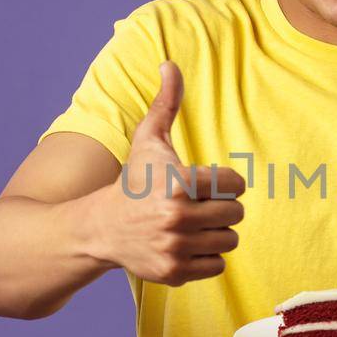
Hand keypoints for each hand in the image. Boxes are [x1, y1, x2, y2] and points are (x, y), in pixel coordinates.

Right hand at [91, 60, 245, 284]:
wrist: (101, 227)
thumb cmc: (133, 181)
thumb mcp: (148, 140)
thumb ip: (166, 104)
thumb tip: (169, 64)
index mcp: (180, 183)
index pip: (235, 185)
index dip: (224, 182)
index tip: (206, 183)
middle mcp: (178, 218)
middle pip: (236, 214)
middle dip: (221, 208)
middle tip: (199, 206)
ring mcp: (176, 247)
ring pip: (229, 241)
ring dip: (216, 233)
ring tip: (194, 225)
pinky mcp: (174, 272)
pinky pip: (217, 266)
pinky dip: (207, 257)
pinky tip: (186, 244)